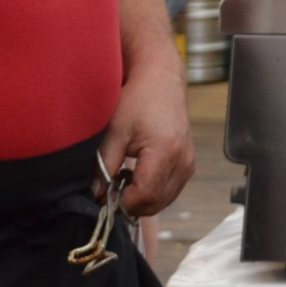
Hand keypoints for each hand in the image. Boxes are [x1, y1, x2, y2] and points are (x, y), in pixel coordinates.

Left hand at [99, 61, 192, 217]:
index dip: (122, 202)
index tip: (104, 198)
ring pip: (164, 200)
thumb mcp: (115, 131)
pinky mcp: (188, 163)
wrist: (161, 81)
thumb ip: (105, 165)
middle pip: (155, 203)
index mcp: (165, 151)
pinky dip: (153, 193)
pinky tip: (138, 177)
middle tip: (110, 193)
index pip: (144, 195)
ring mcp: (188, 163)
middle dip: (131, 204)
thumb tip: (97, 193)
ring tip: (124, 182)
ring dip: (142, 200)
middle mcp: (182, 160)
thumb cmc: (138, 100)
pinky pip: (171, 191)